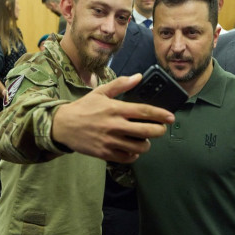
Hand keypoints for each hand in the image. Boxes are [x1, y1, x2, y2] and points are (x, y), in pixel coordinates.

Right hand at [52, 74, 174, 162]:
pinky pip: (127, 157)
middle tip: (160, 129)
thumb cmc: (84, 108)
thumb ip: (120, 84)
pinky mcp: (105, 153)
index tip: (171, 117)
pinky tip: (133, 149)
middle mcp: (114, 125)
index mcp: (115, 109)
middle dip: (159, 131)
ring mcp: (110, 141)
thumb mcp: (101, 92)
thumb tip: (138, 77)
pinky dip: (134, 155)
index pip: (144, 111)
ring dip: (146, 144)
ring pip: (139, 147)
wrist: (63, 126)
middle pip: (146, 131)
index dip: (160, 115)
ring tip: (144, 139)